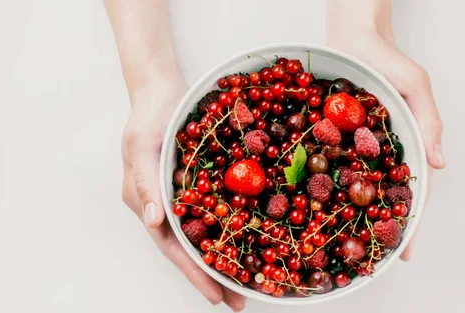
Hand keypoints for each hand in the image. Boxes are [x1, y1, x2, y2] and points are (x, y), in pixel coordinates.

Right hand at [121, 76, 246, 310]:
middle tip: (239, 301)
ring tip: (248, 281)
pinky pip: (212, 211)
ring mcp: (179, 195)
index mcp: (144, 201)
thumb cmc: (148, 113)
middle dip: (212, 276)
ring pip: (201, 234)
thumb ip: (145, 182)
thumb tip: (152, 220)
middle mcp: (162, 204)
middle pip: (188, 248)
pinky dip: (228, 229)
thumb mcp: (142, 144)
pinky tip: (249, 238)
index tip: (215, 296)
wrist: (160, 87)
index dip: (193, 272)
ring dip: (222, 258)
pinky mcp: (194, 182)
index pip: (170, 245)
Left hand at [327, 28, 446, 259]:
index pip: (406, 192)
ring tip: (326, 241)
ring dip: (335, 211)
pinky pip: (316, 160)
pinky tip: (299, 198)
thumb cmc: (387, 59)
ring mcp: (344, 146)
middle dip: (367, 228)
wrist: (351, 36)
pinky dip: (310, 179)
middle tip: (359, 259)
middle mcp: (369, 152)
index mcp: (397, 147)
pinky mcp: (322, 134)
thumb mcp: (415, 85)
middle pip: (370, 196)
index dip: (406, 223)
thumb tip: (439, 164)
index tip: (402, 254)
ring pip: (341, 184)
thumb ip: (427, 120)